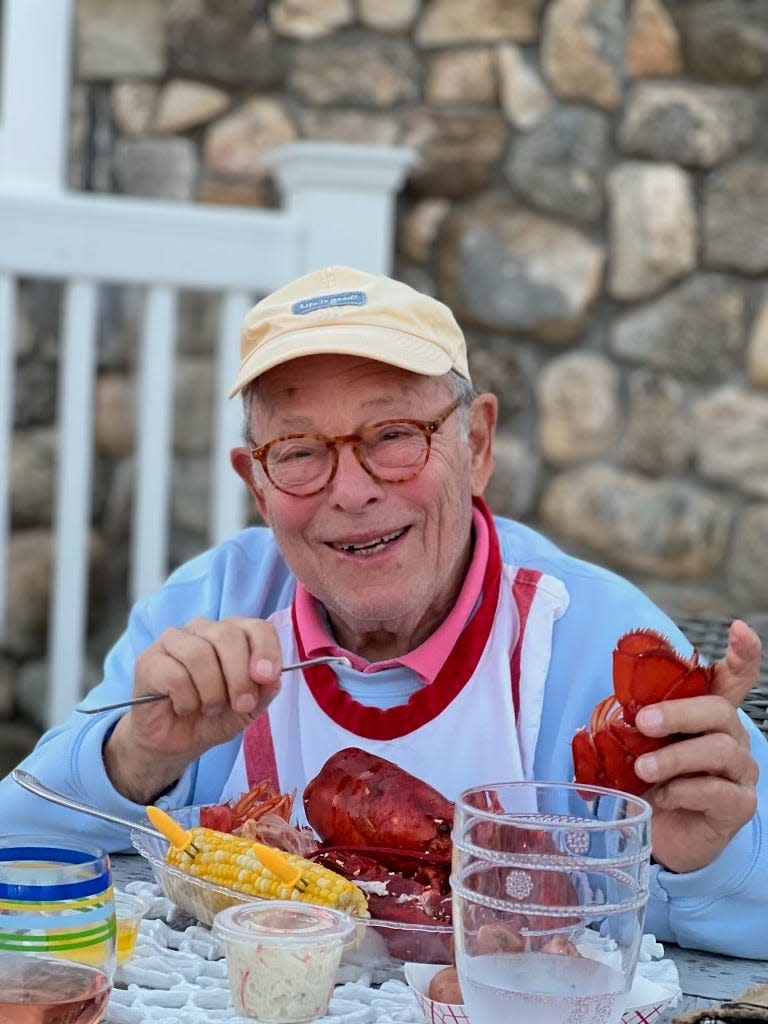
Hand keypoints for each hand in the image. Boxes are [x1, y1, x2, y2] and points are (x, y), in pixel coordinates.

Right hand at [104, 616, 281, 803]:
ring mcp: (173, 641)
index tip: (267, 678)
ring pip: (200, 653)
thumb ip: (264, 689)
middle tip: (240, 705)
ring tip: (209, 708)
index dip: (266, 650)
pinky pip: (175, 675)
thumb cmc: (213, 718)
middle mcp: (203, 629)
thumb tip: (271, 676)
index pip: (256, 627)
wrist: (175, 744)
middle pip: (228, 636)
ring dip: (211, 691)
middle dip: (239, 677)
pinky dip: (187, 700)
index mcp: (232, 634)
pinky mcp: (149, 661)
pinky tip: (184, 708)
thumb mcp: (248, 708)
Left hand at [633, 619, 761, 872]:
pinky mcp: (738, 806)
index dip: (742, 654)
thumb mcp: (638, 745)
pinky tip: (662, 797)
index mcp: (707, 716)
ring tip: (643, 769)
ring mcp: (740, 772)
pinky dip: (684, 791)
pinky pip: (717, 791)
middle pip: (719, 711)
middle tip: (643, 723)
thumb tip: (615, 711)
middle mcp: (731, 738)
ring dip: (675, 757)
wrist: (659, 836)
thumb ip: (636, 724)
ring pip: (720, 750)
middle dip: (679, 713)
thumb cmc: (649, 781)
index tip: (738, 629)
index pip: (735, 678)